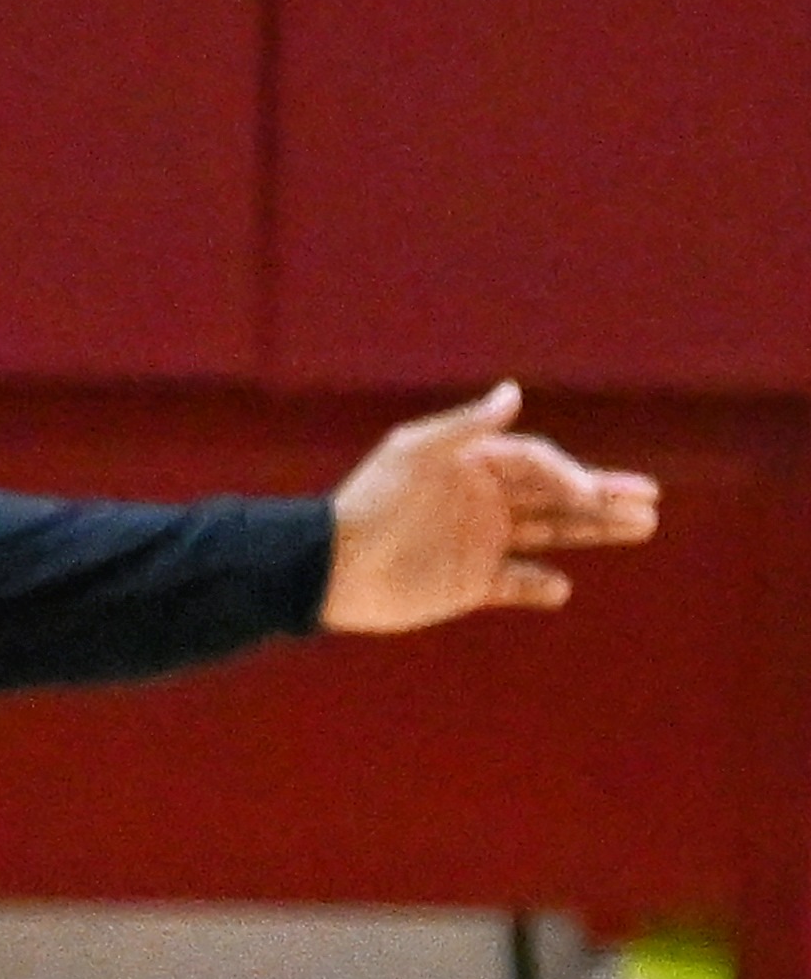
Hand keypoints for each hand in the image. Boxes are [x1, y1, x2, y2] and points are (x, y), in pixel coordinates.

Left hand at [322, 382, 658, 632]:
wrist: (328, 566)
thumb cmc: (369, 502)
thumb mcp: (413, 452)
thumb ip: (466, 426)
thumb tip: (514, 391)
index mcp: (472, 466)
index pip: (537, 464)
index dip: (568, 473)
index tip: (590, 490)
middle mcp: (483, 502)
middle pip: (555, 497)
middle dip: (603, 497)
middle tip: (650, 502)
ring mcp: (480, 543)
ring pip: (550, 534)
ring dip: (593, 530)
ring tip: (642, 527)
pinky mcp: (469, 584)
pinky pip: (515, 584)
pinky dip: (539, 586)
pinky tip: (561, 587)